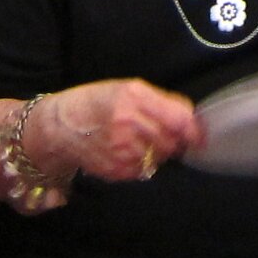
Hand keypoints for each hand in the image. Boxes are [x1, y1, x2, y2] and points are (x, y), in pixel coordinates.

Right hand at [45, 79, 202, 185]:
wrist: (59, 128)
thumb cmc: (95, 102)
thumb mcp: (128, 88)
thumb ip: (161, 101)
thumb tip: (190, 117)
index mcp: (133, 97)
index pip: (178, 118)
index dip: (194, 128)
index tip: (199, 133)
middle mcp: (128, 124)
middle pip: (172, 140)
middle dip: (175, 138)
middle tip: (164, 132)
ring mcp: (121, 150)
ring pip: (160, 156)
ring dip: (159, 150)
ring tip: (141, 139)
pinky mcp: (116, 170)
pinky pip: (144, 169)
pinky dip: (144, 162)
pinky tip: (129, 150)